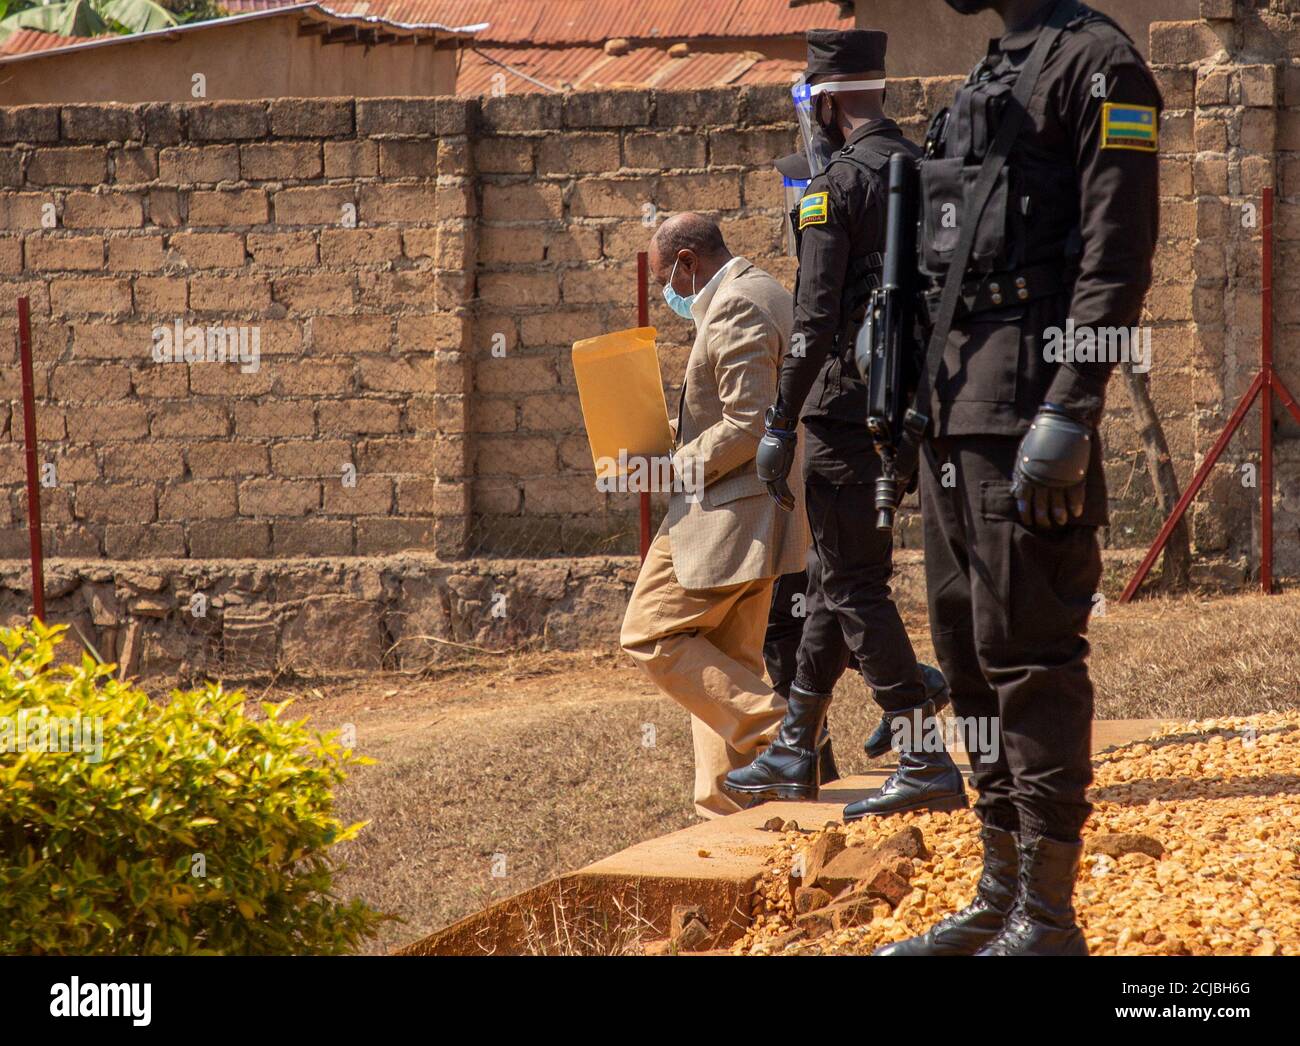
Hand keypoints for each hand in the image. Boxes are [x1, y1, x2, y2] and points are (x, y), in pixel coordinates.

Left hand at [757, 408, 797, 510]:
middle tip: (786, 507)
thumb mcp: (776, 448)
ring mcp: (773, 474)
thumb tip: (783, 444)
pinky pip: (783, 490)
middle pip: (772, 491)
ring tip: (791, 508)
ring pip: (777, 493)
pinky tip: (793, 502)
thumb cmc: (778, 438)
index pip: (770, 484)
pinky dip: (787, 497)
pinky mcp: (780, 474)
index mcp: (765, 469)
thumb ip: (778, 452)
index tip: (782, 497)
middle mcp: (767, 473)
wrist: (778, 434)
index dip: (776, 492)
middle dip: (779, 501)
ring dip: (784, 502)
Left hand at [1011, 407, 1091, 528]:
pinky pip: (1076, 498)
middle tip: (1045, 524)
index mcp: (1027, 478)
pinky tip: (1076, 513)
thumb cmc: (1038, 439)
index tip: (1030, 521)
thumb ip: (1020, 474)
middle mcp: (1042, 483)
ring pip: (1058, 507)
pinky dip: (1075, 507)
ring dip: (1059, 516)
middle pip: (1041, 509)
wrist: (1060, 425)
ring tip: (1060, 521)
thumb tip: (1016, 491)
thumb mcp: (1022, 455)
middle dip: (1042, 519)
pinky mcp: (1075, 478)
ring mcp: (1059, 482)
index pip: (1024, 503)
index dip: (1027, 514)